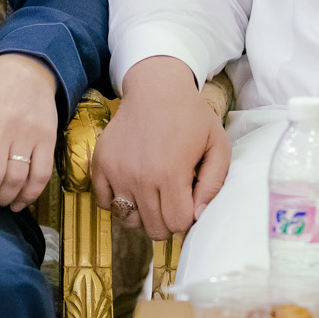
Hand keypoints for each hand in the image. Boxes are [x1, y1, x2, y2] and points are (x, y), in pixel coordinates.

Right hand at [92, 56, 229, 240]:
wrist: (155, 88)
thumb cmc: (191, 117)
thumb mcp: (217, 145)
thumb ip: (214, 184)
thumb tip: (197, 217)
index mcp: (171, 174)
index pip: (176, 224)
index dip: (186, 218)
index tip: (188, 202)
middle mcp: (140, 177)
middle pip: (153, 229)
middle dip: (167, 221)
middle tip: (172, 200)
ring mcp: (117, 171)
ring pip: (128, 220)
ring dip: (142, 214)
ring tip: (152, 194)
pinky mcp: (101, 164)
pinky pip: (104, 203)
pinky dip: (117, 202)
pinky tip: (132, 187)